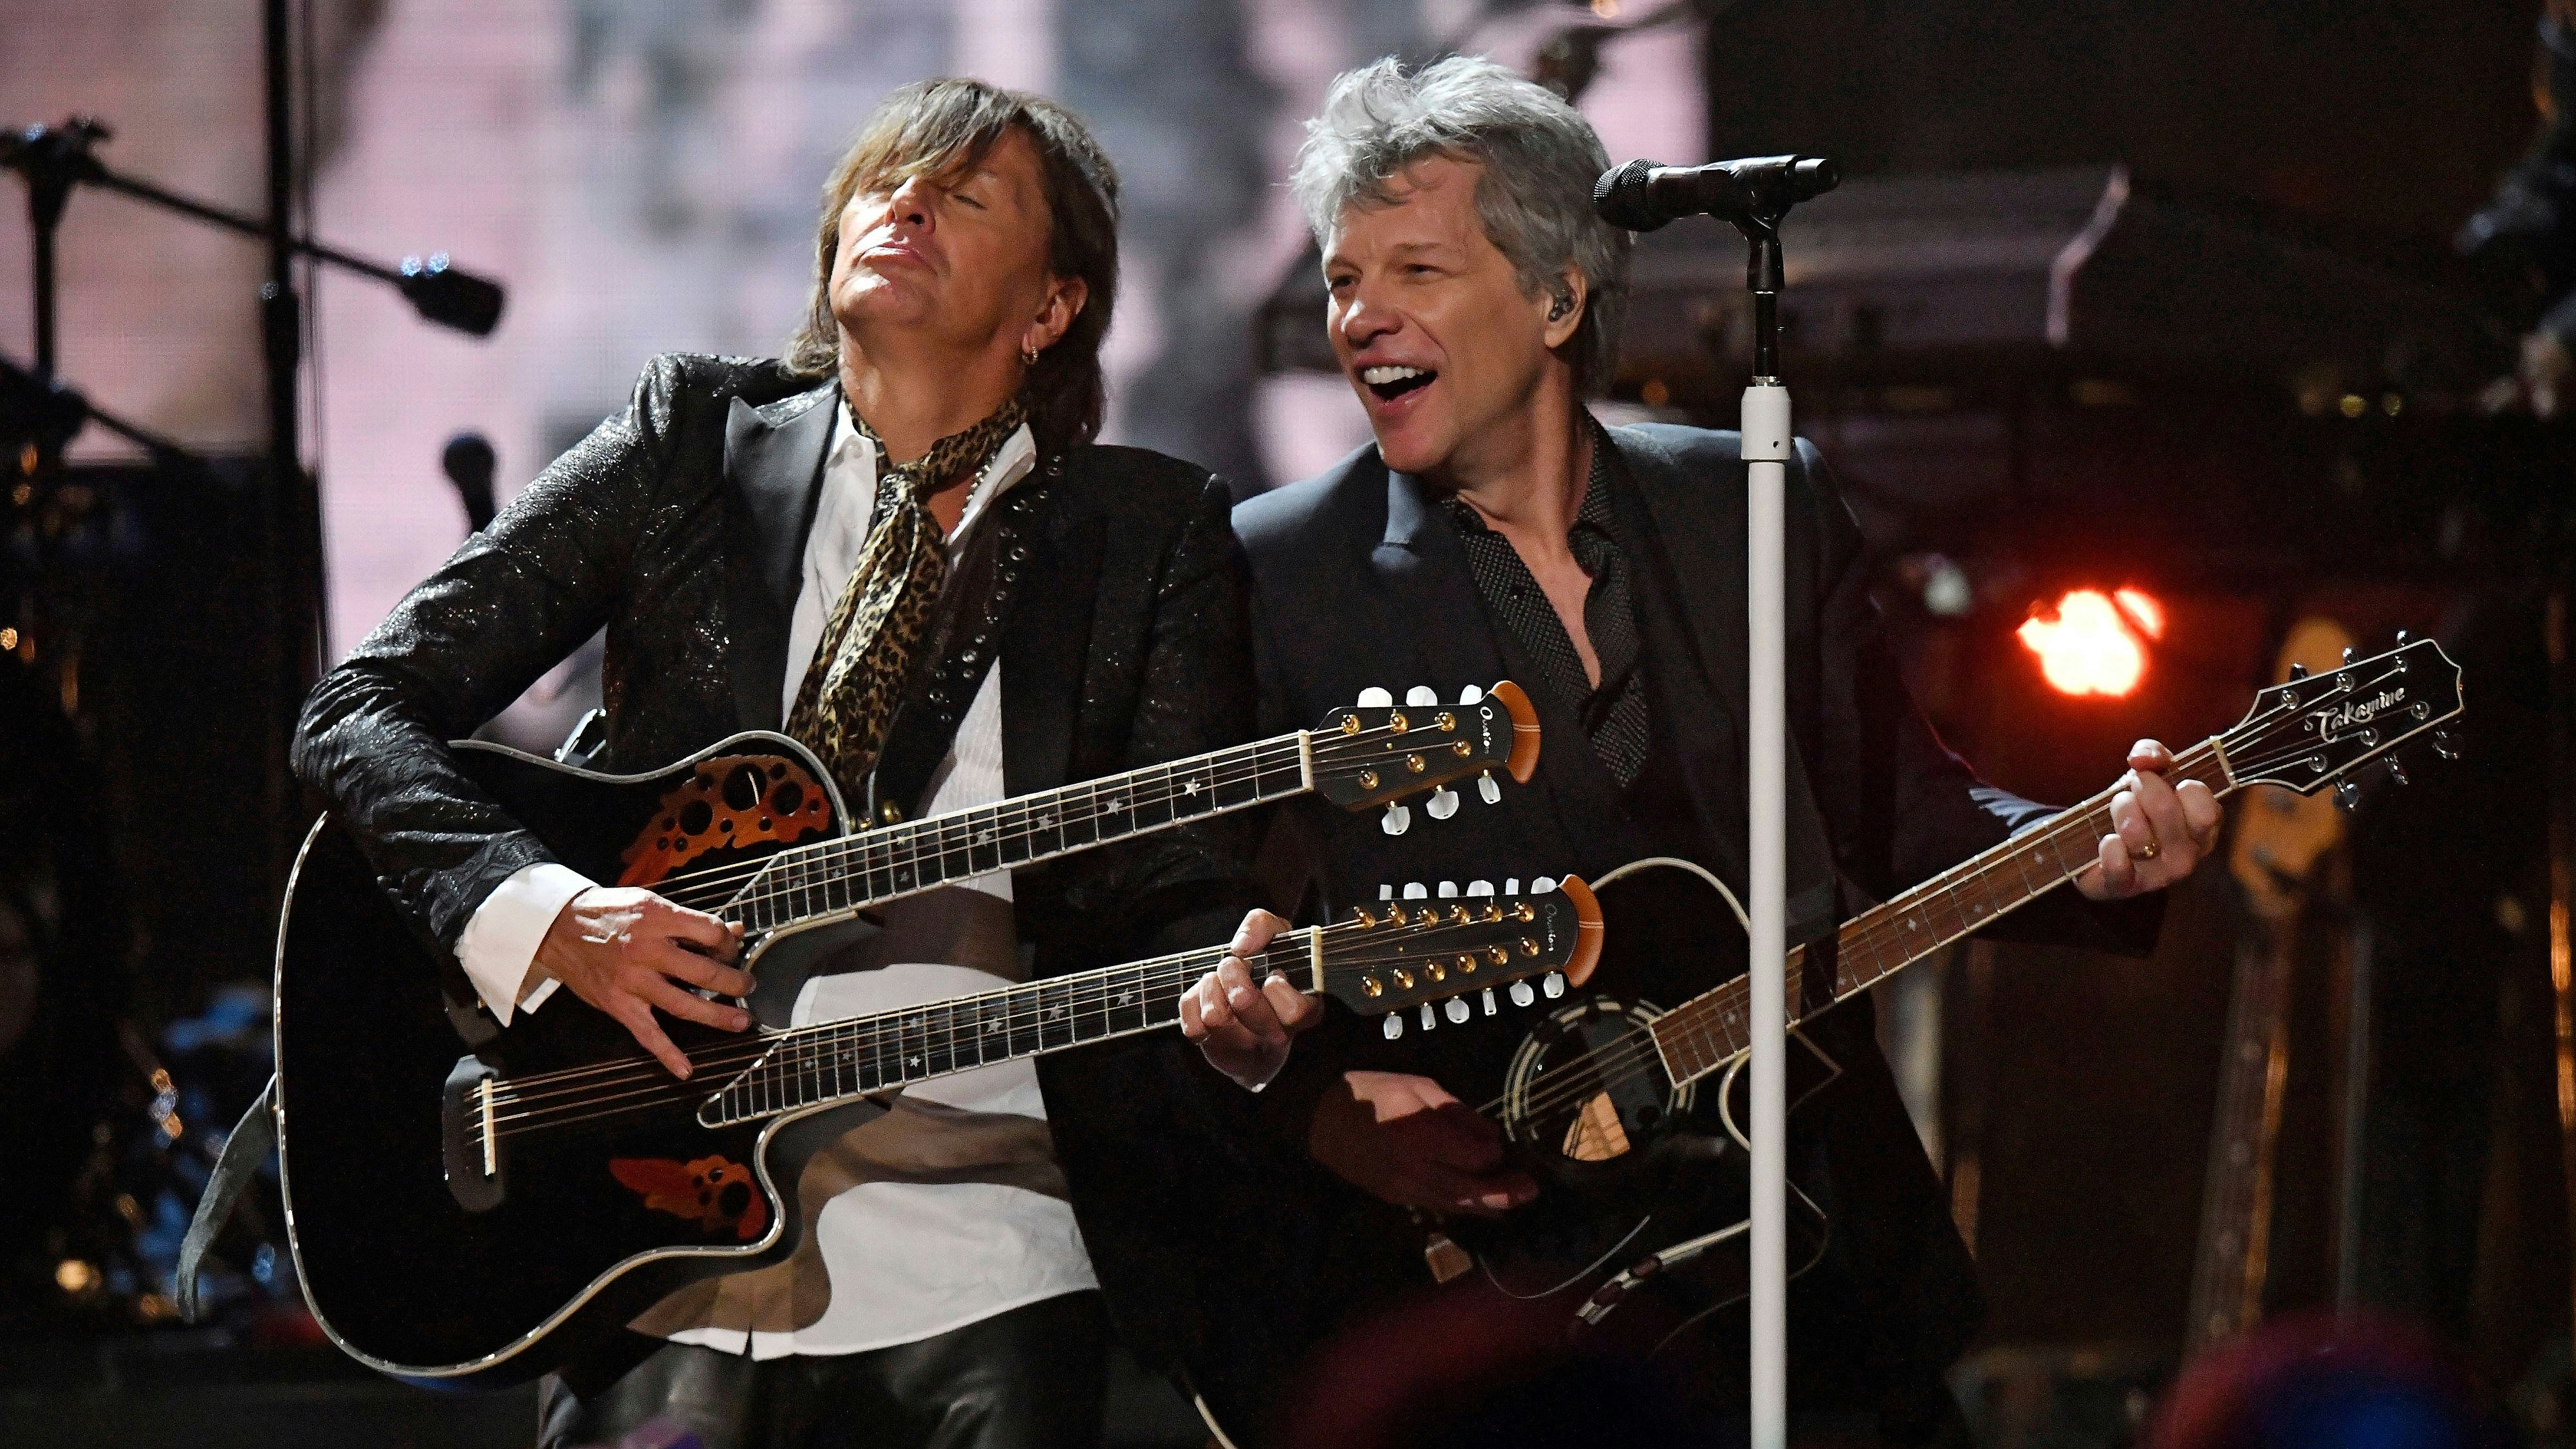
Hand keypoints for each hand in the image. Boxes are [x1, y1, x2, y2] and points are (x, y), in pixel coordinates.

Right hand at [531, 886, 750, 1077]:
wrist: (558, 927)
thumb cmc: (610, 913)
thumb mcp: (651, 904)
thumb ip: (692, 921)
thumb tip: (735, 932)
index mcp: (657, 919)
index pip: (710, 932)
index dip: (729, 943)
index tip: (732, 949)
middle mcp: (646, 950)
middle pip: (704, 971)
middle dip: (734, 982)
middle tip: (749, 986)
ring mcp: (632, 981)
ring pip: (683, 1005)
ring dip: (717, 1016)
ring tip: (742, 1021)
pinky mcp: (618, 1004)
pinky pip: (647, 1034)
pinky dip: (667, 1055)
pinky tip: (685, 1070)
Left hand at [1178, 909, 1318, 1089]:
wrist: (1253, 1016)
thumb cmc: (1268, 972)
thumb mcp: (1276, 939)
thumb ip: (1263, 926)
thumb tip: (1241, 946)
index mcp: (1303, 1012)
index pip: (1295, 1011)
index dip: (1277, 987)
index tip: (1272, 974)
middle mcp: (1276, 1036)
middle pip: (1243, 1002)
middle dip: (1231, 971)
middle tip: (1233, 964)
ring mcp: (1246, 1048)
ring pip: (1215, 1017)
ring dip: (1211, 986)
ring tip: (1217, 979)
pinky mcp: (1216, 1052)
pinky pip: (1193, 1027)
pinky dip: (1194, 1003)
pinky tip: (1206, 998)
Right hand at [1308, 1071, 1536, 1216]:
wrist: (1320, 1121)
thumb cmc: (1370, 1093)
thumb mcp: (1416, 1086)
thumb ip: (1455, 1112)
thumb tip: (1491, 1135)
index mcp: (1419, 1134)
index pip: (1473, 1157)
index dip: (1493, 1153)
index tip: (1502, 1143)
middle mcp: (1414, 1168)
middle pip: (1470, 1190)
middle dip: (1504, 1192)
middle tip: (1532, 1189)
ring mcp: (1404, 1189)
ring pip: (1456, 1205)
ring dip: (1489, 1206)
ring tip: (1516, 1202)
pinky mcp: (1398, 1198)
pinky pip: (1439, 1206)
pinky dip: (1465, 1208)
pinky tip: (1484, 1207)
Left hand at [2076, 738, 2221, 900]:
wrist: (2100, 842)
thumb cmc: (2137, 807)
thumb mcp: (2149, 775)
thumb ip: (2153, 755)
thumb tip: (2142, 757)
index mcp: (2202, 829)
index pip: (2205, 809)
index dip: (2181, 786)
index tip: (2162, 776)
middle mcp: (2186, 857)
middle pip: (2166, 812)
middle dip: (2143, 787)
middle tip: (2134, 785)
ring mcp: (2157, 876)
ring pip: (2139, 836)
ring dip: (2121, 811)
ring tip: (2118, 808)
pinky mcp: (2124, 887)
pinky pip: (2119, 870)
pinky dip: (2109, 850)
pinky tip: (2107, 840)